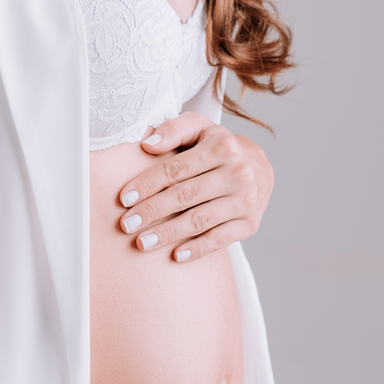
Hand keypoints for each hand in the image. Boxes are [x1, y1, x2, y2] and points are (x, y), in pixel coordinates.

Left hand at [115, 114, 273, 263]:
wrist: (259, 167)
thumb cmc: (217, 146)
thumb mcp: (199, 127)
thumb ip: (173, 130)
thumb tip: (148, 144)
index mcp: (222, 146)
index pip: (176, 168)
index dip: (147, 184)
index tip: (124, 199)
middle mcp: (238, 172)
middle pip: (185, 196)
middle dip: (152, 211)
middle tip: (126, 225)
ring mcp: (246, 200)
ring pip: (200, 220)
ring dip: (168, 233)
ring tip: (143, 243)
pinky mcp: (250, 223)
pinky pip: (221, 239)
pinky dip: (198, 248)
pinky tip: (176, 256)